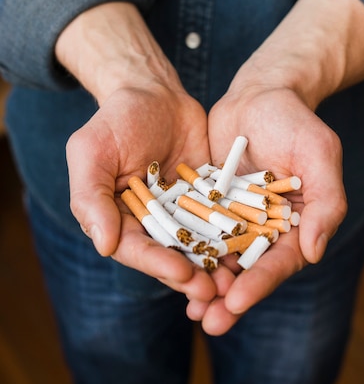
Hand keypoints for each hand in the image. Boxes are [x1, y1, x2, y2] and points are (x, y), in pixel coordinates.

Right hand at [66, 82, 217, 301]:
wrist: (154, 92)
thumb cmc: (115, 119)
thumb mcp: (92, 151)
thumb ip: (90, 196)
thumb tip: (104, 245)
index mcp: (117, 217)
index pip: (136, 248)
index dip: (157, 263)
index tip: (181, 273)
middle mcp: (150, 221)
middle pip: (170, 254)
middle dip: (191, 274)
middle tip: (215, 291)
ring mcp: (181, 210)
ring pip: (199, 243)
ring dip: (215, 263)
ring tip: (236, 280)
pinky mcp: (206, 196)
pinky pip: (220, 217)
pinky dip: (234, 233)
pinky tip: (253, 245)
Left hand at [186, 84, 346, 334]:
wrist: (259, 94)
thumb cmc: (295, 121)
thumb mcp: (319, 153)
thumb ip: (325, 201)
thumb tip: (314, 252)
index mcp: (296, 222)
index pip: (279, 260)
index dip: (260, 283)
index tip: (236, 303)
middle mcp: (265, 225)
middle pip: (248, 268)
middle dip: (228, 297)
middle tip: (207, 322)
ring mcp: (235, 215)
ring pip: (219, 255)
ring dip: (204, 281)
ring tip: (188, 307)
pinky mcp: (210, 201)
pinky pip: (196, 227)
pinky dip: (186, 247)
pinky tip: (168, 263)